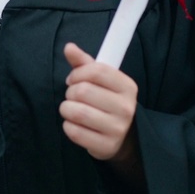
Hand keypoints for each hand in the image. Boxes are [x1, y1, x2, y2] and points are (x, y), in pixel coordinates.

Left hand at [59, 42, 138, 162]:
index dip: (78, 73)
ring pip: (77, 112)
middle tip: (73, 97)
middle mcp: (126, 107)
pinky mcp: (106, 146)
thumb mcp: (100, 81)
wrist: (121, 136)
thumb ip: (84, 63)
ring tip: (71, 109)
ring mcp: (118, 128)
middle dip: (70, 92)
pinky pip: (75, 132)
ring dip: (66, 109)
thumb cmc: (106, 101)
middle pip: (83, 91)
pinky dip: (67, 126)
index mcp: (127, 86)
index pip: (96, 71)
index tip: (73, 79)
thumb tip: (69, 47)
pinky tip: (73, 124)